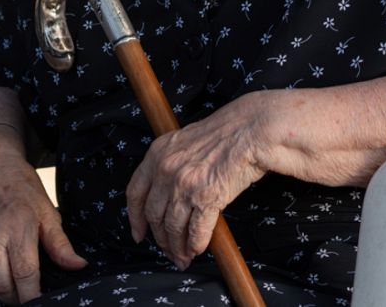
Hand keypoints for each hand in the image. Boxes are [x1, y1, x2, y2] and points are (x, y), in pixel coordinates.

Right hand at [0, 134, 87, 303]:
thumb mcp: (47, 211)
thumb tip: (78, 266)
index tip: (42, 301)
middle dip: (18, 298)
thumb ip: (60, 244)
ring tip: (14, 289)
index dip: (34, 295)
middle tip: (30, 295)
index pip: (25, 275)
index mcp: (18, 230)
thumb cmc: (19, 186)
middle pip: (3, 286)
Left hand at [125, 92, 276, 268]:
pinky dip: (196, 244)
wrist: (251, 129)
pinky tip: (198, 249)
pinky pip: (196, 230)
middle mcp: (166, 170)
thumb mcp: (185, 141)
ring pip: (173, 227)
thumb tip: (169, 194)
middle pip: (154, 216)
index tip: (139, 233)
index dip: (135, 219)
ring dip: (178, 247)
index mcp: (157, 154)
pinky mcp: (207, 197)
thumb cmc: (226, 132)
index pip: (135, 193)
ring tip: (183, 257)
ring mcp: (185, 185)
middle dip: (161, 239)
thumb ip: (172, 164)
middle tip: (168, 250)